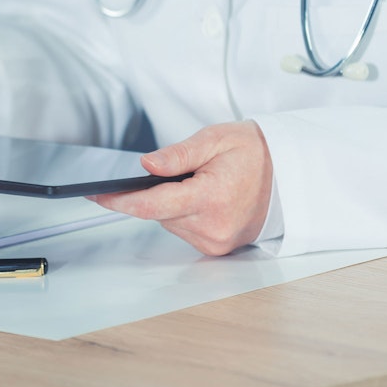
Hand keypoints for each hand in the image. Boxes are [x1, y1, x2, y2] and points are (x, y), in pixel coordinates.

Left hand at [89, 121, 272, 255]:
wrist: (290, 175)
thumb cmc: (255, 153)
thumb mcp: (215, 139)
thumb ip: (177, 154)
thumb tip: (146, 166)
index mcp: (211, 197)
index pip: (152, 205)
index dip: (120, 200)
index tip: (96, 195)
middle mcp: (214, 226)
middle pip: (159, 213)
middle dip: (155, 192)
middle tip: (176, 172)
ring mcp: (217, 240)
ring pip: (169, 223)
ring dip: (171, 204)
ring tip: (198, 183)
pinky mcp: (219, 247)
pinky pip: (184, 230)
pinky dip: (183, 214)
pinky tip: (201, 199)